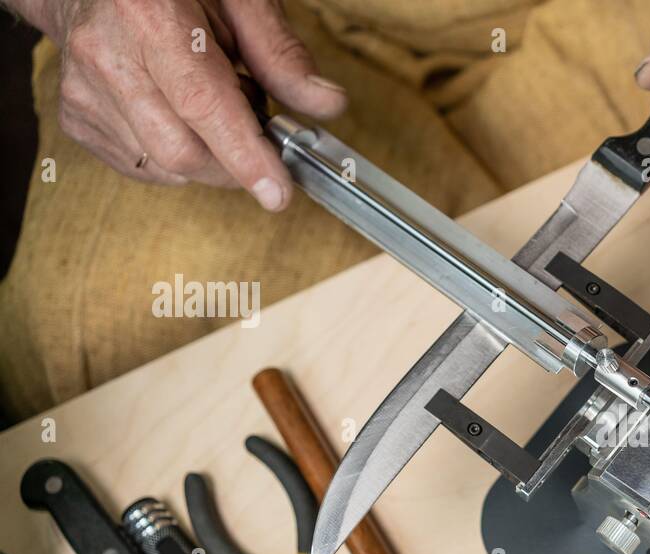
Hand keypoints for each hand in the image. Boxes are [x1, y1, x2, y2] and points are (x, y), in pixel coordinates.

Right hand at [13, 0, 346, 209]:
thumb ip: (280, 54)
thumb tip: (326, 106)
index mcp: (147, 17)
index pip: (202, 105)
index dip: (245, 157)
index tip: (278, 193)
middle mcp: (106, 56)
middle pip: (181, 151)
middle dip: (234, 164)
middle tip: (257, 132)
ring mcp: (84, 90)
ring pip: (163, 166)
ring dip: (207, 156)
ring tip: (212, 106)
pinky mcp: (76, 117)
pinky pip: (142, 166)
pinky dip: (176, 158)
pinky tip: (180, 117)